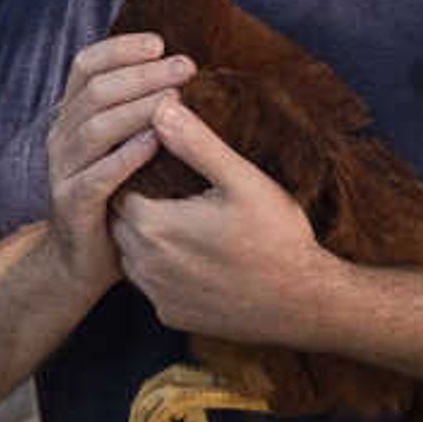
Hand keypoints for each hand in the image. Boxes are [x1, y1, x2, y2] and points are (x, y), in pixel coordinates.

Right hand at [43, 33, 192, 300]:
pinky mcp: (72, 205)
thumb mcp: (121, 147)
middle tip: (185, 66)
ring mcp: (63, 172)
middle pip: (95, 91)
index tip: (160, 42)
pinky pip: (98, 175)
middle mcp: (61, 138)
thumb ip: (137, 111)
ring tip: (176, 98)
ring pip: (94, 128)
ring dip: (137, 108)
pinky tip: (155, 142)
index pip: (85, 66)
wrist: (82, 261)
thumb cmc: (117, 197)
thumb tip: (182, 70)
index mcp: (71, 117)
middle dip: (141, 74)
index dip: (120, 49)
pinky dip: (126, 156)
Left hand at [110, 99, 334, 338]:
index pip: (119, 186)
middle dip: (140, 202)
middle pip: (121, 221)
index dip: (137, 171)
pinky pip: (152, 284)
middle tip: (171, 188)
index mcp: (151, 225)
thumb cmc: (277, 238)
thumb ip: (196, 144)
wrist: (304, 303)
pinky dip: (163, 268)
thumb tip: (160, 106)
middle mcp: (142, 263)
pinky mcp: (170, 315)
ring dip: (148, 237)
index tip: (160, 162)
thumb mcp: (242, 180)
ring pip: (132, 254)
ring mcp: (155, 294)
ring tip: (182, 218)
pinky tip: (193, 255)